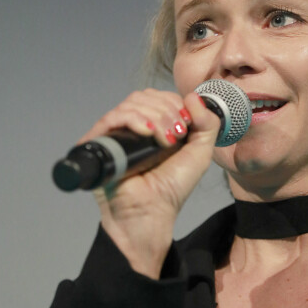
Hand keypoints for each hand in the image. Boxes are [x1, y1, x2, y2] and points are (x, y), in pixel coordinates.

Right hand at [81, 89, 219, 278]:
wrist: (152, 212)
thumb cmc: (172, 187)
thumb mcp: (201, 152)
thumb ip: (208, 123)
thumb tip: (193, 96)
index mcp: (154, 125)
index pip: (161, 97)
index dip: (176, 105)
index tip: (186, 127)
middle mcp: (133, 126)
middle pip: (147, 96)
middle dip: (167, 111)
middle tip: (176, 136)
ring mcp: (115, 133)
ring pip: (132, 103)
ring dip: (155, 116)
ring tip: (164, 141)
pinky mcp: (99, 142)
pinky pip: (112, 117)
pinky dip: (134, 119)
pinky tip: (148, 132)